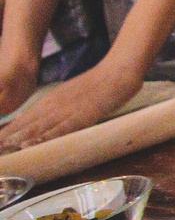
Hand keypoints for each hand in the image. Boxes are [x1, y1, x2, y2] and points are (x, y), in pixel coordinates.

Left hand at [0, 61, 142, 147]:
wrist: (119, 71)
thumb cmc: (98, 83)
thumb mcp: (69, 93)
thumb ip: (50, 107)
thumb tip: (28, 120)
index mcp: (50, 101)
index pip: (23, 119)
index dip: (8, 131)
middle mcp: (53, 105)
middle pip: (25, 125)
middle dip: (8, 137)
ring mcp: (66, 110)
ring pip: (38, 127)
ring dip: (19, 139)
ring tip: (4, 148)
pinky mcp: (81, 115)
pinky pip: (60, 128)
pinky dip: (44, 137)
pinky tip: (32, 144)